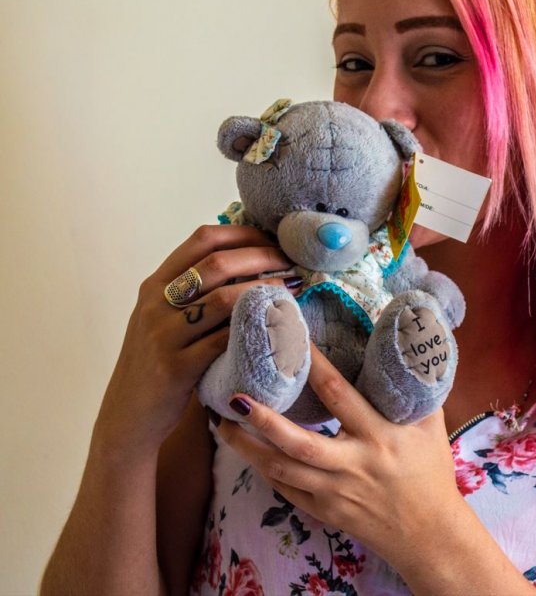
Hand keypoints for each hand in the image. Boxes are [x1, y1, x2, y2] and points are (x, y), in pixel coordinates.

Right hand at [94, 224, 295, 458]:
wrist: (127, 416)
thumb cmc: (158, 361)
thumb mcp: (164, 317)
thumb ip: (194, 290)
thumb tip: (249, 259)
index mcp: (155, 284)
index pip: (202, 239)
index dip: (244, 234)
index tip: (274, 239)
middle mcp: (156, 304)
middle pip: (217, 264)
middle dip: (263, 257)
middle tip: (292, 261)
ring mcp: (164, 335)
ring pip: (225, 300)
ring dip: (266, 290)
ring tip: (293, 289)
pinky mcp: (177, 368)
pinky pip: (225, 341)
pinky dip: (256, 329)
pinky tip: (278, 325)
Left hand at [216, 343, 466, 564]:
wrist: (429, 534)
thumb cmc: (430, 472)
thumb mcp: (430, 425)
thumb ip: (412, 389)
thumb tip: (401, 346)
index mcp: (380, 436)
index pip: (340, 395)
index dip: (314, 367)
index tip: (291, 341)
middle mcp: (354, 465)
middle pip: (299, 442)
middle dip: (263, 420)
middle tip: (235, 397)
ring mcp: (335, 492)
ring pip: (283, 469)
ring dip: (248, 448)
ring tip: (221, 425)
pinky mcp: (324, 512)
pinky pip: (286, 489)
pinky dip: (264, 469)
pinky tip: (247, 451)